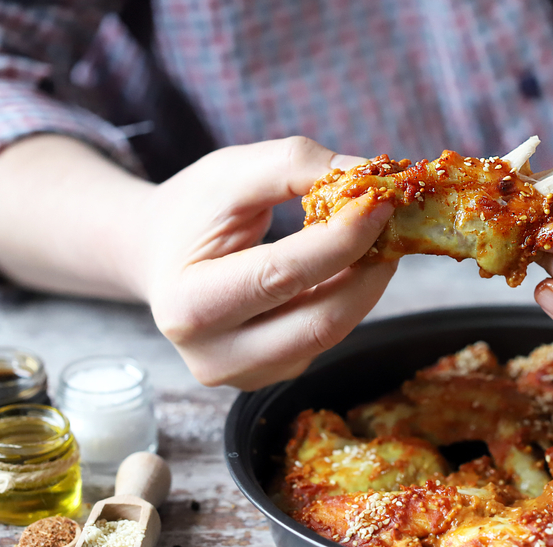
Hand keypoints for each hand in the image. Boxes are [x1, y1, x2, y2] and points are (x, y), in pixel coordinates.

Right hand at [138, 137, 394, 389]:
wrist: (158, 257)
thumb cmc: (192, 212)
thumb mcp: (230, 173)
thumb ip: (294, 165)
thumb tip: (368, 175)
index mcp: (189, 306)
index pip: (282, 275)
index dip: (342, 238)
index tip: (381, 199)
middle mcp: (214, 356)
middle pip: (320, 321)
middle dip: (369, 266)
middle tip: (394, 221)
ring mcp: (247, 374)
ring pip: (332, 331)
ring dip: (367, 280)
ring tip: (376, 235)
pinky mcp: (275, 374)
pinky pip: (327, 335)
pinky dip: (350, 295)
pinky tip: (351, 262)